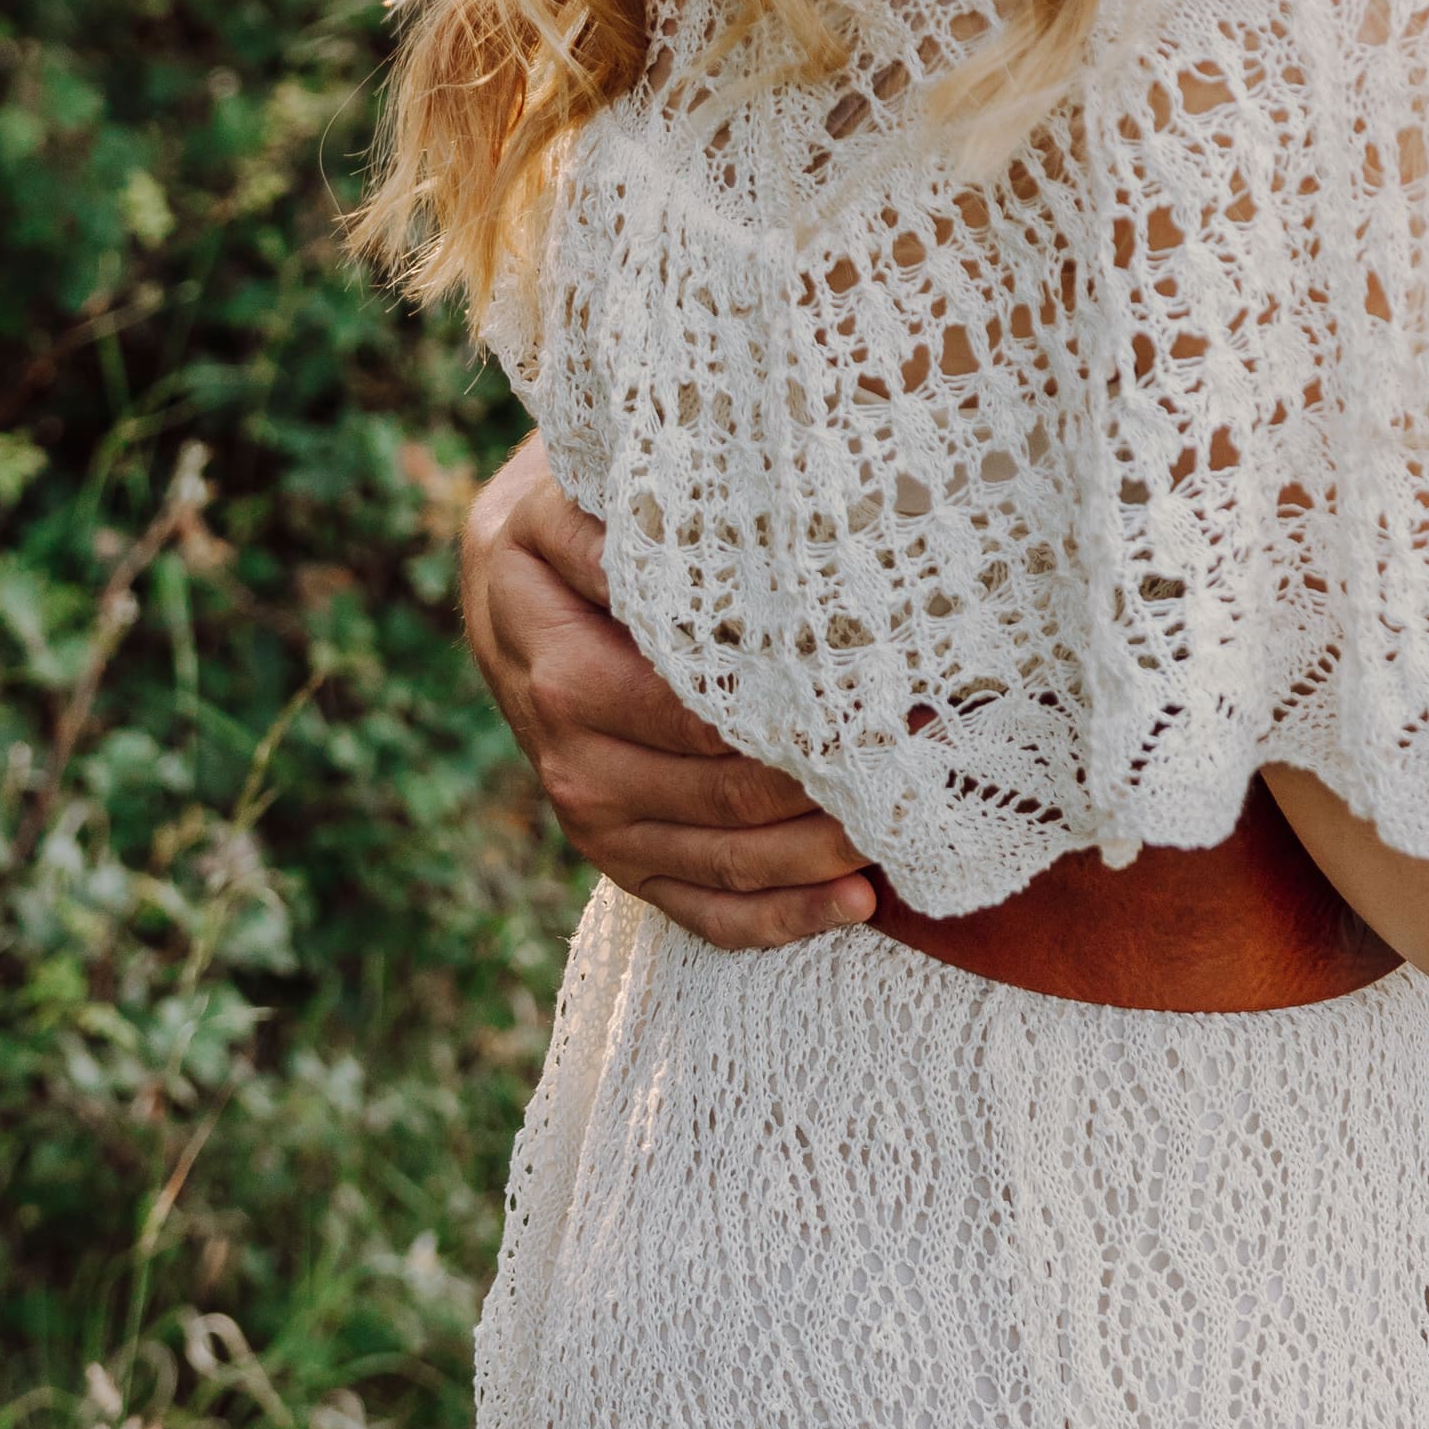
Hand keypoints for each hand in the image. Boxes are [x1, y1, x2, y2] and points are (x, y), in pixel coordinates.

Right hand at [457, 437, 877, 946]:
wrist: (504, 595)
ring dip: (822, 856)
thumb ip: (622, 534)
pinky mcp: (617, 859)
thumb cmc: (561, 535)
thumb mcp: (566, 510)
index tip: (885, 707)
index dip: (795, 719)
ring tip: (908, 832)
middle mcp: (577, 766)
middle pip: (724, 797)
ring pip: (724, 860)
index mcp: (567, 680)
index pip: (698, 718)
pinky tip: (855, 904)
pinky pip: (700, 910)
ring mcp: (595, 824)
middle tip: (924, 768)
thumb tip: (689, 549)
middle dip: (830, 787)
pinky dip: (780, 918)